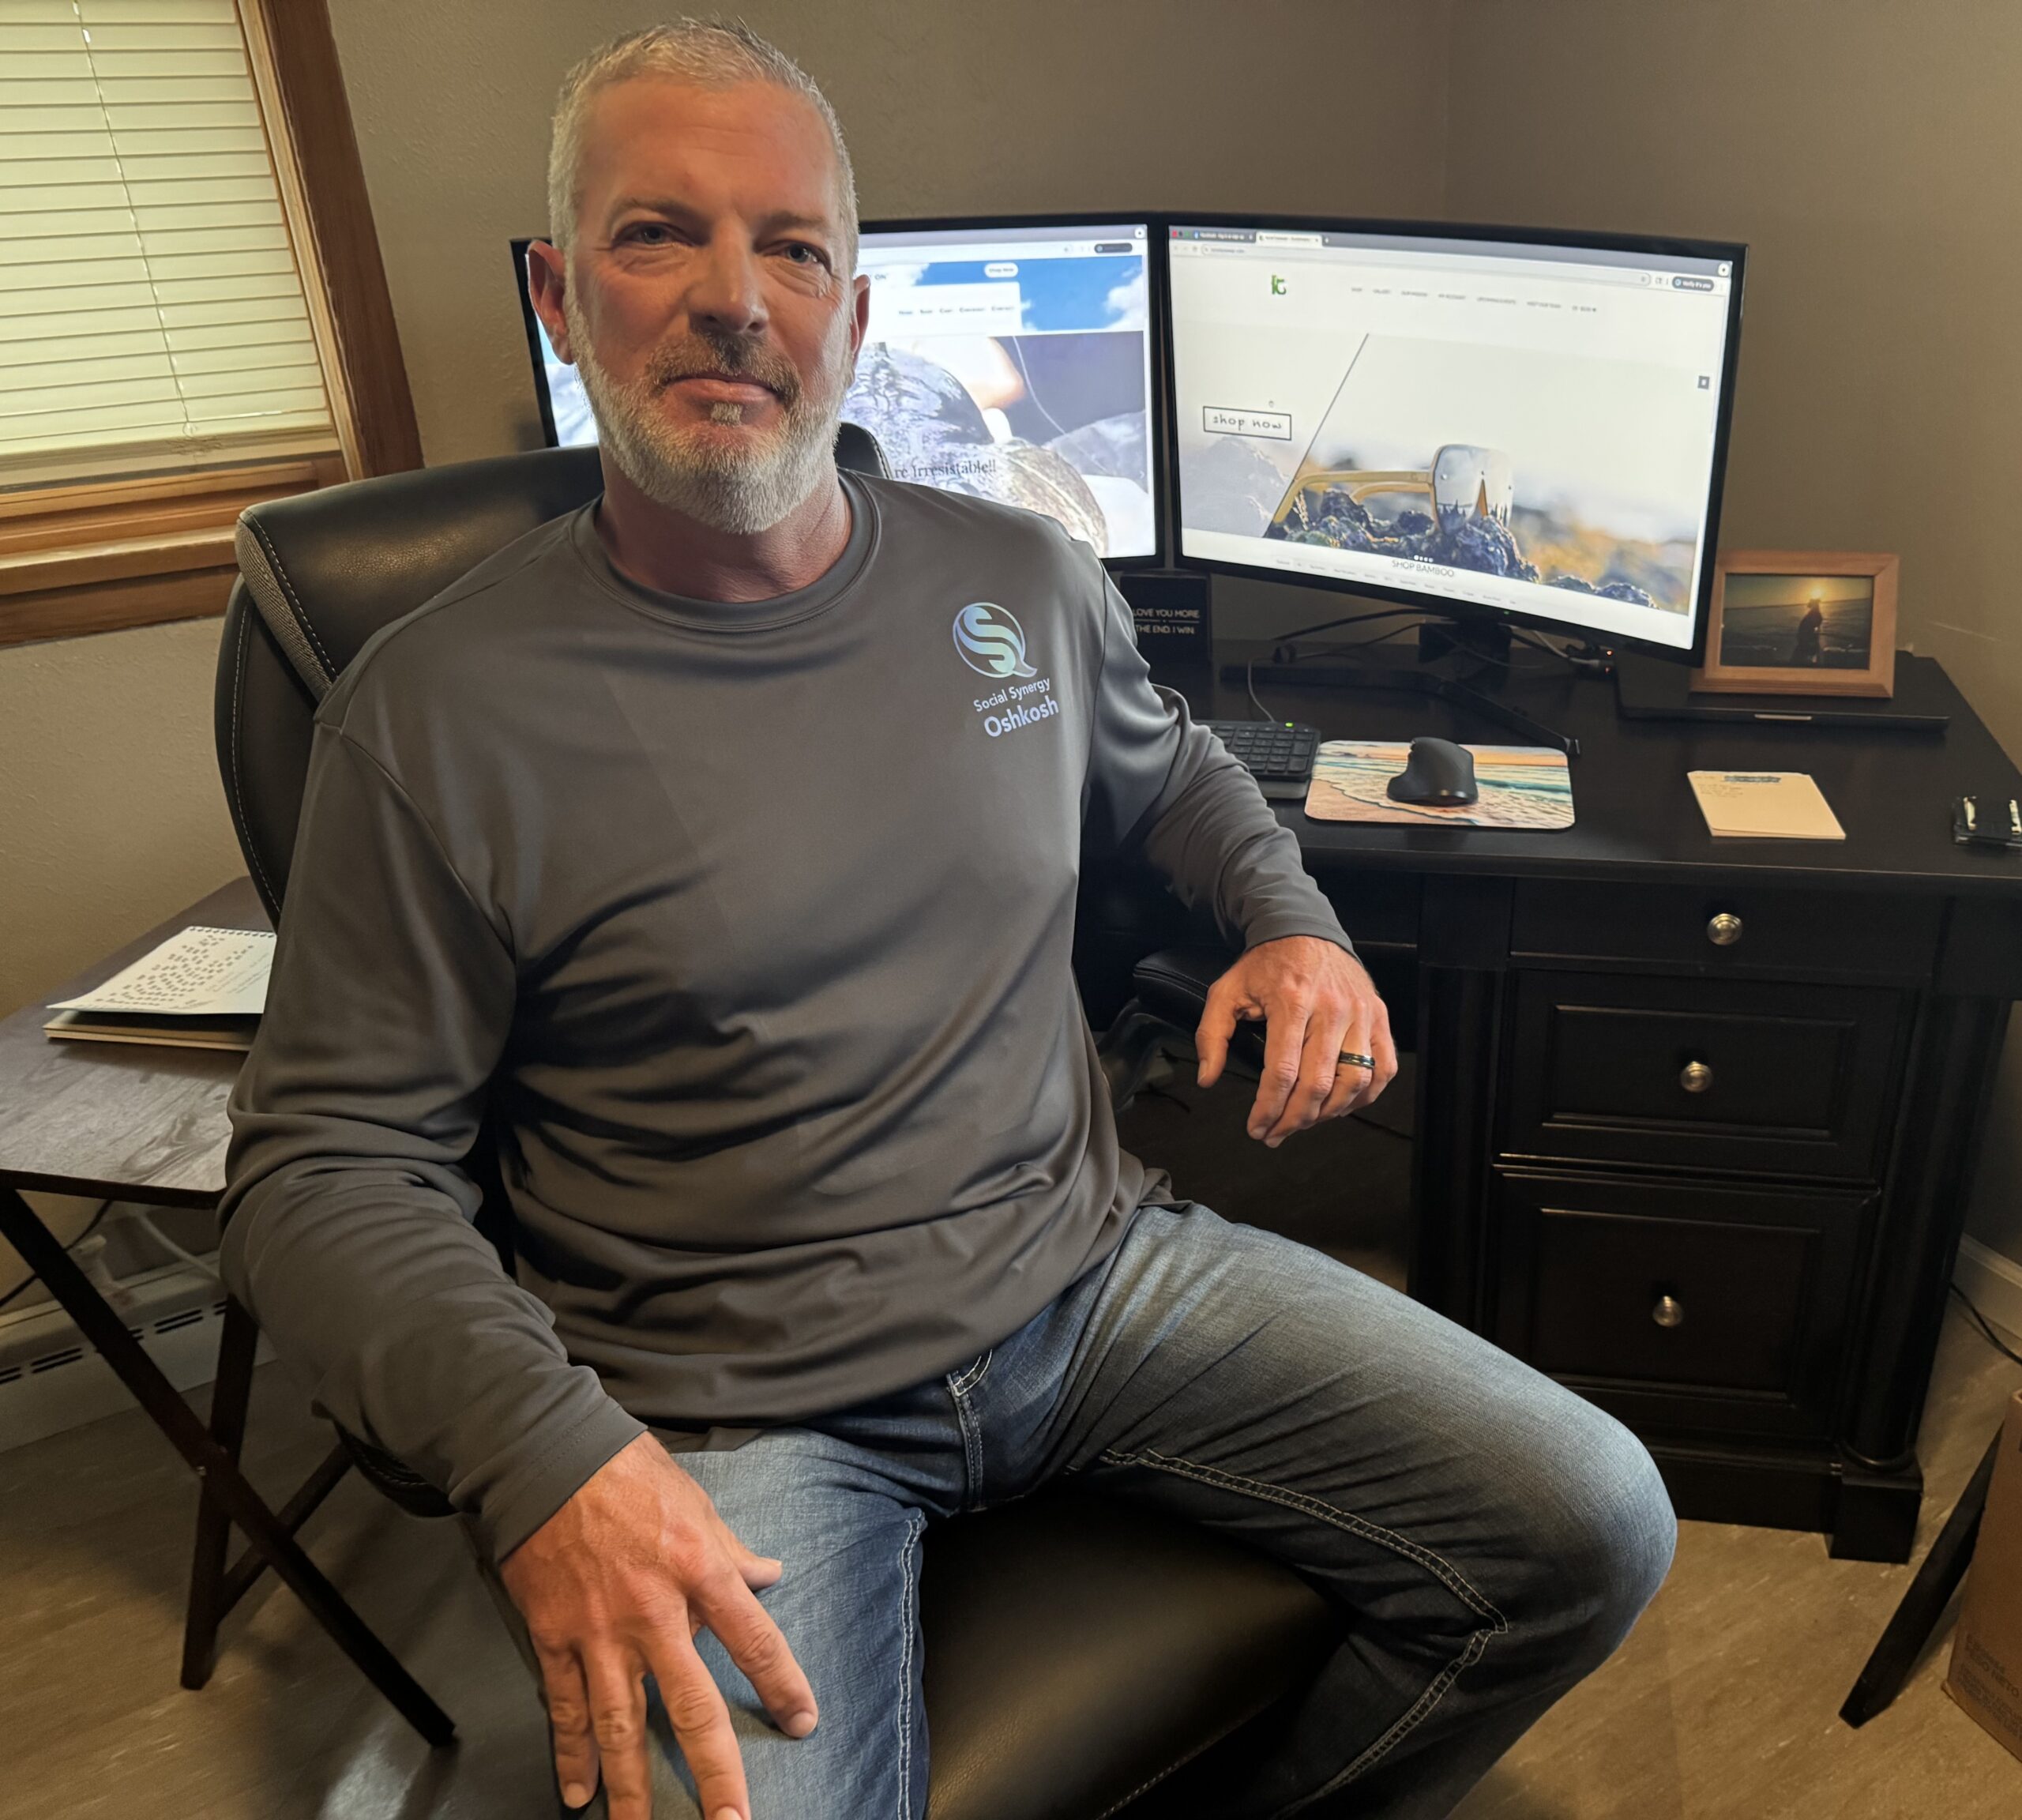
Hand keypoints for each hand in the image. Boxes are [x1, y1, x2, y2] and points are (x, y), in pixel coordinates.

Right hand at [499, 1432, 817, 1819]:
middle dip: (715, 1770)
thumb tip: (768, 1575)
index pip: (754, 1639)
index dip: (782, 1685)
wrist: (546, 1456)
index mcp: (698, 1569)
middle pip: (692, 1705)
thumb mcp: (697, 1503)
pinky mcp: (553, 1637)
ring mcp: (599, 1631)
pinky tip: (580, 1792)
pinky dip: (572, 1754)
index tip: (801, 1722)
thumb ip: (732, 1551)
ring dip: (634, 1786)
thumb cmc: (626, 1472)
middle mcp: (653, 1610)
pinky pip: (565, 1708)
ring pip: (622, 1724)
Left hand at [1195, 936, 1396, 1145]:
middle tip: (1275, 1134)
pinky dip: (1365, 1095)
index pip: (1282, 1071)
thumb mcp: (1226, 991)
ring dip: (1328, 1113)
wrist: (1304, 928)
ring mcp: (1361, 1013)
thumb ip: (1211, 1035)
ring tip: (1304, 1122)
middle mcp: (1331, 1008)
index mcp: (1291, 1001)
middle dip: (1294, 1119)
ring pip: (1354, 1081)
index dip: (1268, 1108)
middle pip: (1318, 1084)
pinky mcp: (1379, 1016)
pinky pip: (1384, 1068)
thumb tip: (1208, 1078)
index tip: (1256, 1128)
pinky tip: (1340, 1105)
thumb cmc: (1265, 964)